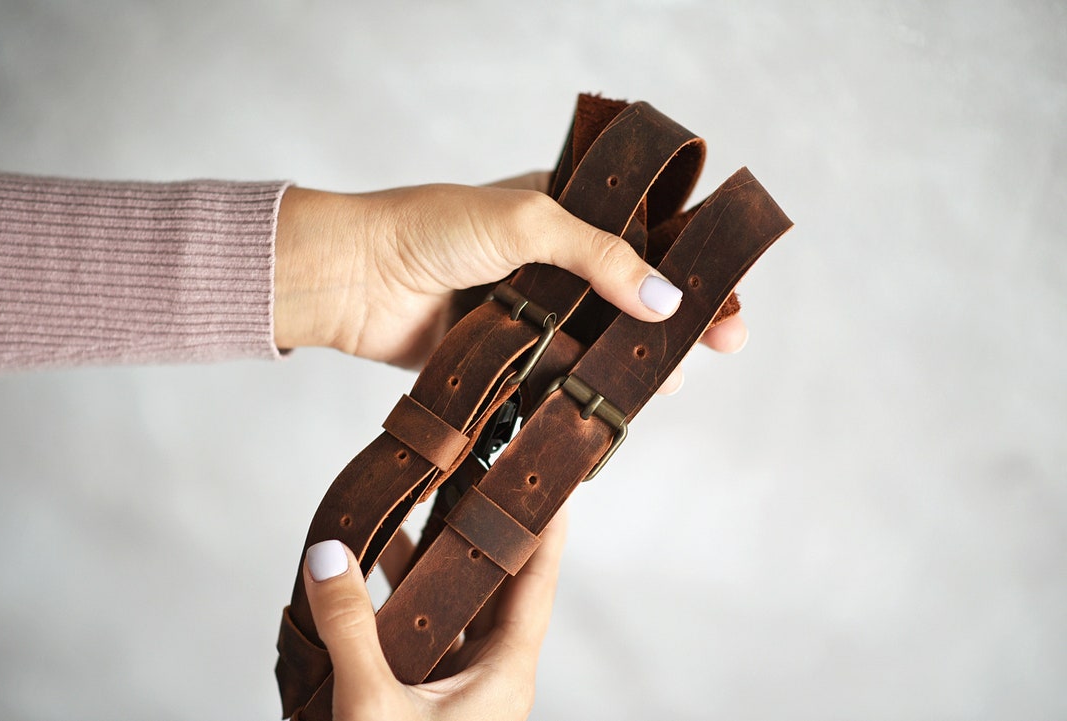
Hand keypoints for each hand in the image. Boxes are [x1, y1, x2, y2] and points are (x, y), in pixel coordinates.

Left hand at [273, 172, 747, 376]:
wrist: (353, 277)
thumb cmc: (430, 229)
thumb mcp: (528, 222)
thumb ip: (601, 257)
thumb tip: (667, 300)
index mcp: (562, 214)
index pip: (644, 238)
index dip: (689, 267)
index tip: (727, 299)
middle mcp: (550, 263)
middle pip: (629, 295)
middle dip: (676, 321)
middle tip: (720, 345)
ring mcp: (529, 311)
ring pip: (596, 340)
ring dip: (633, 360)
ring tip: (668, 382)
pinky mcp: (504, 355)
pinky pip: (554, 376)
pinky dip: (582, 389)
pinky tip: (612, 406)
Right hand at [303, 509, 568, 720]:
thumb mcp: (373, 706)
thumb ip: (350, 629)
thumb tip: (326, 555)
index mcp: (505, 672)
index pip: (536, 582)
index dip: (546, 529)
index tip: (552, 483)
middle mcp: (493, 675)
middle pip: (499, 587)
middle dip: (485, 533)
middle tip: (477, 478)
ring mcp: (463, 690)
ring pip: (459, 610)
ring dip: (440, 564)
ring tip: (421, 508)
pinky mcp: (432, 702)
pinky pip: (427, 637)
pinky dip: (406, 603)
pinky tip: (375, 576)